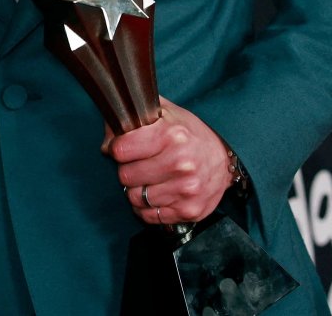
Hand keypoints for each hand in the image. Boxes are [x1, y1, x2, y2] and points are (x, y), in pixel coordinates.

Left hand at [106, 97, 232, 225]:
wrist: (224, 159)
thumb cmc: (190, 135)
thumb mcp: (164, 114)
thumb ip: (132, 118)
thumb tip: (107, 143)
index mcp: (172, 135)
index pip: (121, 149)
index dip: (119, 148)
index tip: (126, 148)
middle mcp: (180, 163)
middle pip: (125, 176)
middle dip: (128, 170)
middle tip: (140, 164)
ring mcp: (185, 189)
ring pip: (134, 198)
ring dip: (137, 190)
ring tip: (150, 179)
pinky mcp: (188, 211)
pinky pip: (148, 216)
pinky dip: (147, 208)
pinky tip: (156, 194)